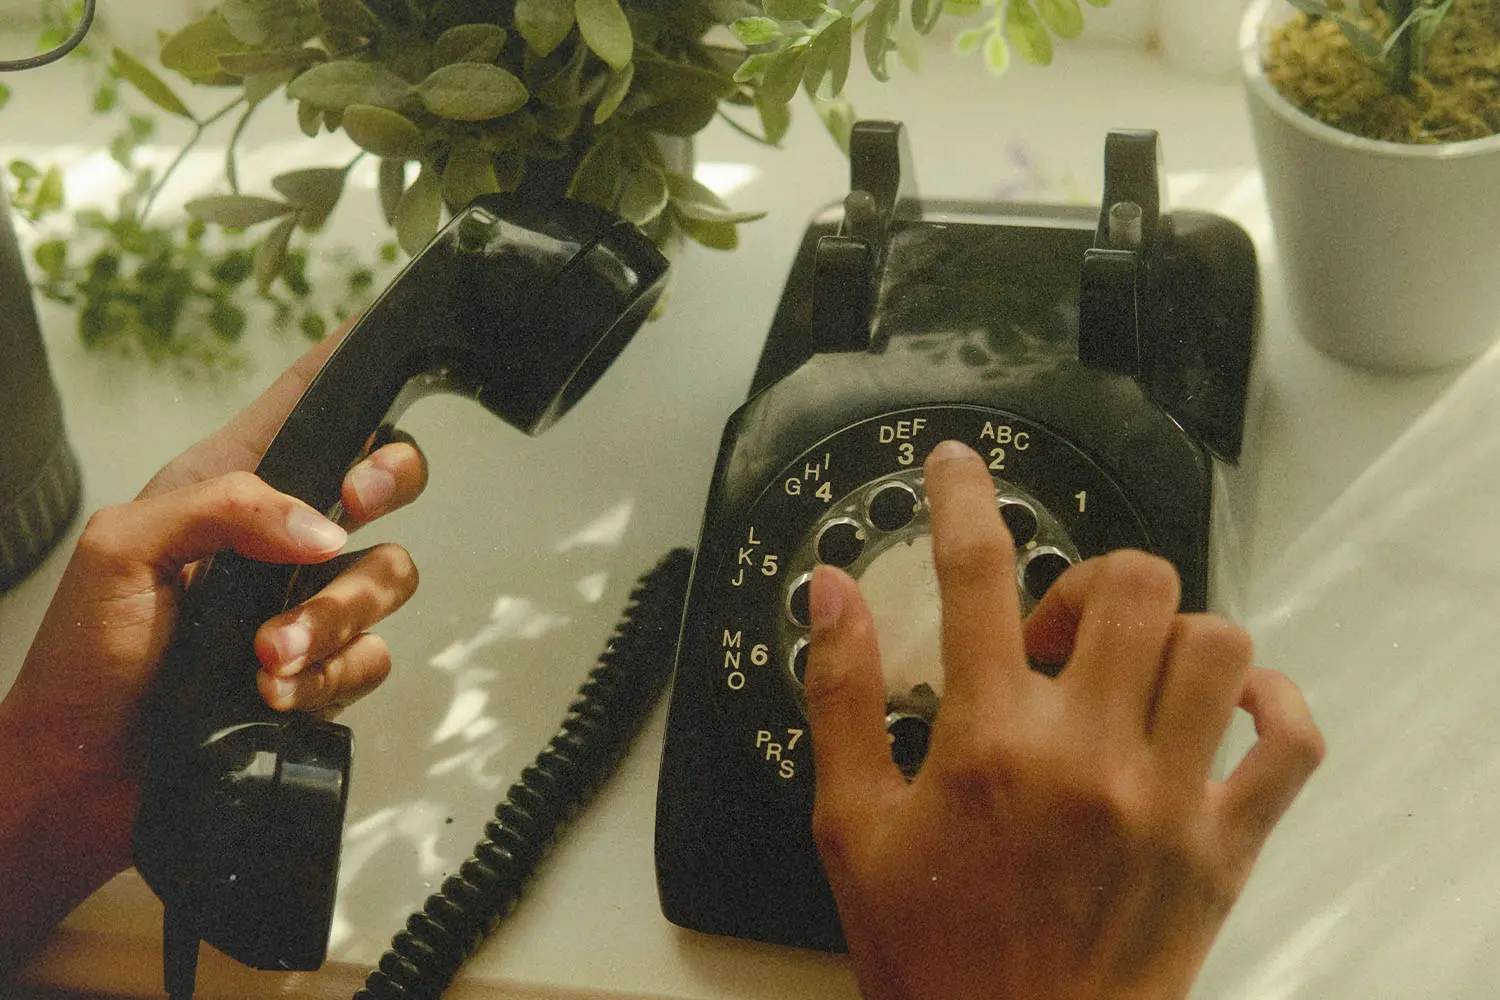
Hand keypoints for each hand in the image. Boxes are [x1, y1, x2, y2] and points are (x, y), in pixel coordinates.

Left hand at [0, 328, 427, 969]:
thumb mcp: (122, 551)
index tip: (387, 340)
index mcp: (230, 483)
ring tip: (267, 657)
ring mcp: (309, 603)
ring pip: (389, 576)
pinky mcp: (325, 669)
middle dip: (387, 482)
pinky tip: (275, 693)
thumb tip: (324, 526)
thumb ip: (223, 508)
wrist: (86, 775)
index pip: (307, 402)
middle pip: (388, 476)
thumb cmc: (83, 658)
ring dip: (332, 618)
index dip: (352, 364)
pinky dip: (329, 676)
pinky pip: (374, 657)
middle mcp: (283, 534)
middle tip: (351, 505)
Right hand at [804, 440, 1322, 999]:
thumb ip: (841, 694)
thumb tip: (830, 594)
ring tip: (1126, 672)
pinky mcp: (1223, 847)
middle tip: (1052, 633)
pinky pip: (1290, 744)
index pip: (974, 573)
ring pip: (1216, 644)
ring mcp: (1168, 800)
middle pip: (1131, 585)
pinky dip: (1271, 701)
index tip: (958, 466)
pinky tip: (1223, 703)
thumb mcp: (850, 824)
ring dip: (1169, 632)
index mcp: (988, 745)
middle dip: (1088, 582)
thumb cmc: (931, 955)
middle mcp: (1088, 758)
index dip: (963, 495)